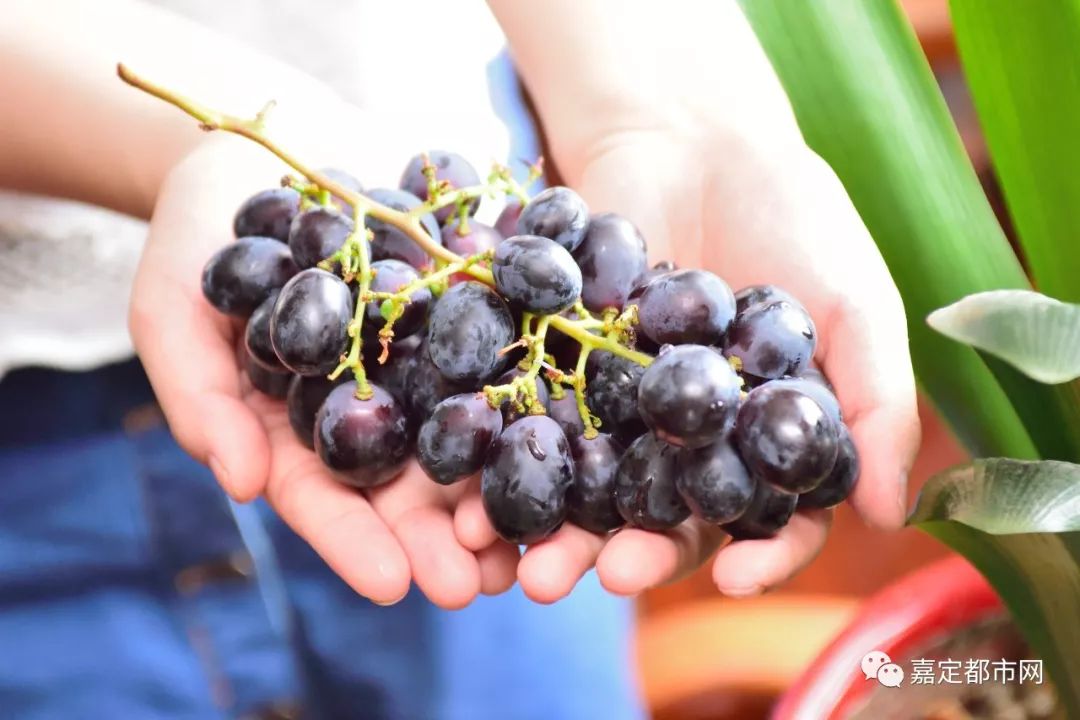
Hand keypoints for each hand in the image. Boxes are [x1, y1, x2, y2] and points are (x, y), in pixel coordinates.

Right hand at [131, 133, 519, 608]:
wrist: (266, 150)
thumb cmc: (204, 234)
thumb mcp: (175, 308)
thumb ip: (197, 393)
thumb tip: (238, 483)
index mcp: (296, 427)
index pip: (323, 498)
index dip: (355, 543)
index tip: (394, 587)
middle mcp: (369, 409)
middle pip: (405, 487)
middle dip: (441, 539)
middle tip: (479, 586)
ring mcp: (423, 363)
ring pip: (466, 436)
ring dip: (502, 487)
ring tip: (541, 539)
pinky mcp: (468, 310)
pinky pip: (507, 352)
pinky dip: (539, 391)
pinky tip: (576, 427)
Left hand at [453, 122, 920, 601]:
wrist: (693, 139)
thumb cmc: (794, 215)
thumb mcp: (855, 304)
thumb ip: (876, 402)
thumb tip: (888, 513)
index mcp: (765, 440)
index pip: (770, 519)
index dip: (761, 557)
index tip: (737, 581)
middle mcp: (693, 442)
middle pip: (672, 520)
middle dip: (643, 557)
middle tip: (614, 576)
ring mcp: (623, 413)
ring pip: (596, 492)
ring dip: (565, 536)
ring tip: (535, 571)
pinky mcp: (561, 375)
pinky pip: (536, 428)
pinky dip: (510, 464)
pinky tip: (478, 501)